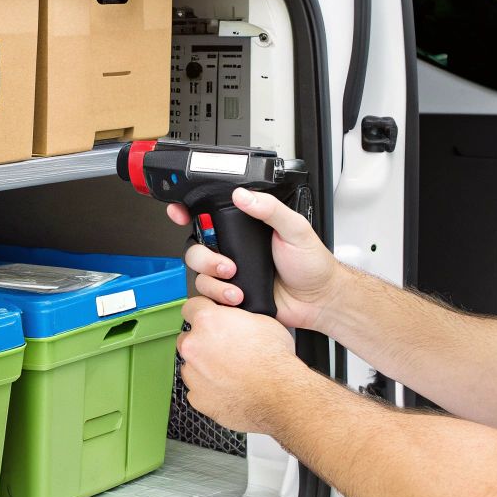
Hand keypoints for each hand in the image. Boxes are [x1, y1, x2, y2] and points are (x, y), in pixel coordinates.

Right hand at [167, 186, 341, 331]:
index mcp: (245, 228)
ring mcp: (231, 274)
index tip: (178, 212)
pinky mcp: (232, 295)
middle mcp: (234, 249)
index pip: (209, 216)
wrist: (318, 300)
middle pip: (196, 247)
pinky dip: (218, 298)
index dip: (188, 212)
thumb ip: (270, 209)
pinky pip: (209, 296)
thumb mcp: (295, 229)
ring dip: (212, 281)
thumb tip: (243, 196)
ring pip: (199, 274)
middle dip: (204, 258)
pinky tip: (236, 298)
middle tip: (226, 265)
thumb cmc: (311, 264)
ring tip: (236, 288)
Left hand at [177, 295, 309, 432]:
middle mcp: (194, 347)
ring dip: (204, 366)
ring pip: (191, 365)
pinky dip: (209, 388)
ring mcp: (193, 375)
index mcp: (208, 322)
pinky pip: (198, 389)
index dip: (203, 311)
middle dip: (202, 341)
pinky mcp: (197, 398)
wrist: (280, 395)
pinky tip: (229, 387)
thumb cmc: (275, 361)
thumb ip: (237, 318)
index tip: (208, 317)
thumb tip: (236, 320)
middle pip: (188, 338)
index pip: (192, 306)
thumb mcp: (262, 321)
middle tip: (225, 349)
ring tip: (230, 372)